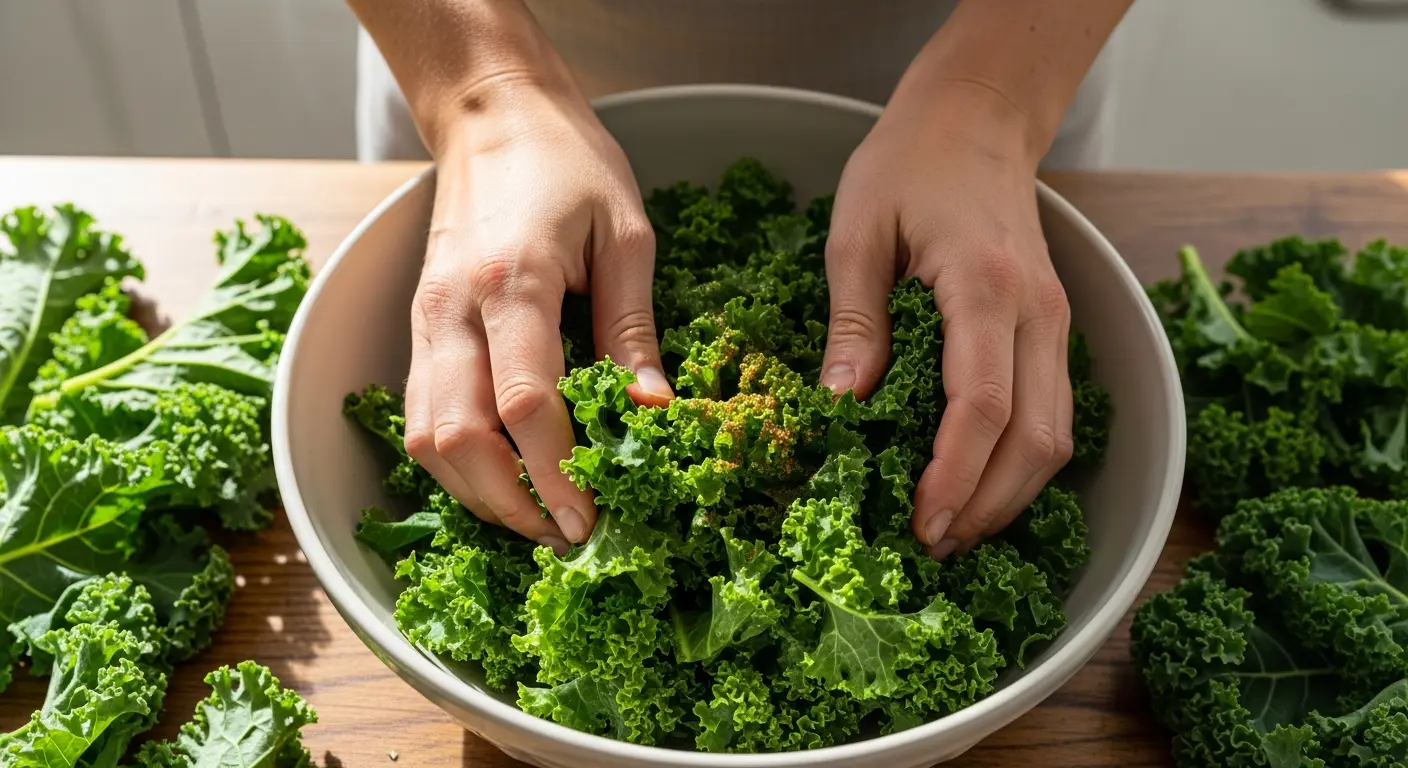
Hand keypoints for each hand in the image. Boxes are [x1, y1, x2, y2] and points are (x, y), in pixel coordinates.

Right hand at [403, 83, 672, 553]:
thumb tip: (649, 414)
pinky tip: (503, 475)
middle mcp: (452, 310)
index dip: (557, 474)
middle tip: (566, 535)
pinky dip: (457, 461)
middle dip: (511, 504)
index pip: (525, 405)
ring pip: (427, 438)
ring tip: (537, 516)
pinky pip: (421, 415)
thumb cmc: (569, 162)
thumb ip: (633, 329)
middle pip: (458, 438)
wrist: (491, 113)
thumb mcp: (626, 234)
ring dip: (477, 492)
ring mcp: (425, 321)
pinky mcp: (418, 327)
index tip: (591, 520)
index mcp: (511, 282)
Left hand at [822, 83, 1073, 558]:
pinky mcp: (1053, 328)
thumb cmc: (907, 165)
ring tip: (951, 530)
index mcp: (982, 284)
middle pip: (1035, 438)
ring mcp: (1055, 321)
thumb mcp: (855, 233)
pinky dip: (1020, 462)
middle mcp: (1036, 311)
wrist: (977, 118)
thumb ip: (854, 323)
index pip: (982, 404)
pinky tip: (977, 485)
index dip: (954, 476)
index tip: (919, 522)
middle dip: (986, 505)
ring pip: (1056, 436)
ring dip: (1008, 495)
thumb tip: (843, 407)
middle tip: (930, 546)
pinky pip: (1052, 413)